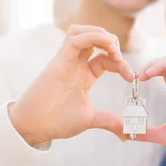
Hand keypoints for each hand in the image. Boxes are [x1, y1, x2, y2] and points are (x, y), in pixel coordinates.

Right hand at [8, 25, 133, 145]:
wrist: (34, 127)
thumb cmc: (57, 121)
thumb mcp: (92, 119)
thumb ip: (111, 122)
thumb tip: (128, 134)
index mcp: (84, 74)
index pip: (105, 58)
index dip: (121, 63)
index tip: (131, 77)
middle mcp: (75, 64)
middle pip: (94, 38)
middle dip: (112, 42)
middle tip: (120, 58)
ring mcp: (67, 60)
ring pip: (82, 31)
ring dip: (101, 34)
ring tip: (113, 48)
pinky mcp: (59, 60)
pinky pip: (74, 38)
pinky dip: (92, 36)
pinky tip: (107, 45)